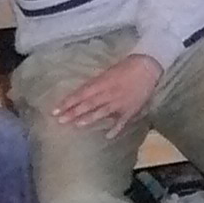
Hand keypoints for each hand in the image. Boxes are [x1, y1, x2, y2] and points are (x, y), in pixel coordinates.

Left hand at [48, 51, 163, 133]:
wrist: (148, 67)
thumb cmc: (127, 66)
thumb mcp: (108, 72)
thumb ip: (96, 84)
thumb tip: (83, 94)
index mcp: (101, 83)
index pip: (80, 94)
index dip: (67, 103)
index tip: (55, 110)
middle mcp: (108, 94)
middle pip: (87, 105)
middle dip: (73, 113)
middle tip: (59, 120)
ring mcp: (119, 103)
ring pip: (101, 113)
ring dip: (88, 119)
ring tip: (77, 125)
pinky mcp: (130, 110)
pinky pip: (121, 121)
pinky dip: (115, 129)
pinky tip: (108, 136)